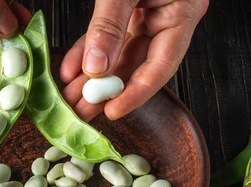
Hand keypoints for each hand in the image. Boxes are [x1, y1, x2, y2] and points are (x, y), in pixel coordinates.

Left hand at [60, 0, 207, 120]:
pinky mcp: (128, 8)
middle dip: (105, 90)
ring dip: (92, 77)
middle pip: (136, 64)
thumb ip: (111, 23)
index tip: (111, 111)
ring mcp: (148, 12)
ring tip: (69, 97)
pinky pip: (107, 36)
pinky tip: (69, 69)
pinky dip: (87, 52)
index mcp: (182, 10)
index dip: (136, 92)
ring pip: (118, 54)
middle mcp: (167, 16)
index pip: (161, 64)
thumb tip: (95, 68)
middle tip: (80, 112)